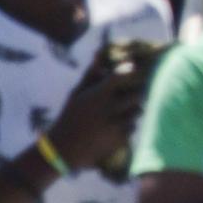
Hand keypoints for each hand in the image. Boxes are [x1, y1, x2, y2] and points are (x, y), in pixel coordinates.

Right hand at [49, 48, 153, 173]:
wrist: (63, 149)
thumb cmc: (70, 116)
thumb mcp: (76, 94)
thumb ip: (91, 74)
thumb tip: (100, 53)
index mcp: (98, 95)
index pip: (122, 76)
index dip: (131, 71)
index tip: (134, 70)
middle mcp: (110, 108)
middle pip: (139, 93)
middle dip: (139, 91)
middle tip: (134, 90)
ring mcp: (117, 124)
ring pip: (138, 110)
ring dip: (133, 109)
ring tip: (118, 111)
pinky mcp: (121, 138)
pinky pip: (133, 126)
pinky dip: (128, 124)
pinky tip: (113, 126)